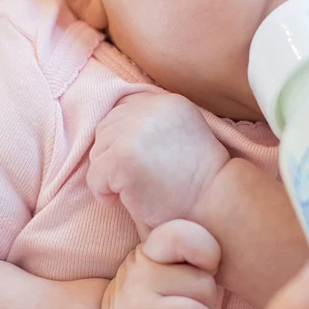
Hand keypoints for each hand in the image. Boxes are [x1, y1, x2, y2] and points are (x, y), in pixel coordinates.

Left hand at [88, 93, 229, 229]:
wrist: (213, 206)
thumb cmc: (197, 181)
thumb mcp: (183, 134)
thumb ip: (154, 123)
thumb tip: (115, 125)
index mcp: (166, 102)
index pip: (123, 112)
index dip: (124, 141)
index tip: (140, 163)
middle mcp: (149, 109)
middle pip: (106, 130)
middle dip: (114, 157)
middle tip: (139, 180)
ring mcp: (134, 132)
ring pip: (97, 153)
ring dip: (110, 176)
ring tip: (137, 190)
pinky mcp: (123, 158)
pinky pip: (94, 177)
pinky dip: (104, 194)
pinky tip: (126, 201)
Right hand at [101, 220, 221, 308]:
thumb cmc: (156, 303)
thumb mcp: (168, 269)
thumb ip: (190, 251)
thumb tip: (231, 227)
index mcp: (155, 243)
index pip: (189, 230)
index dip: (208, 252)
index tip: (201, 272)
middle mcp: (145, 259)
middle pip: (207, 263)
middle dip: (209, 286)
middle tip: (193, 298)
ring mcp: (141, 286)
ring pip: (204, 289)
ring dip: (206, 308)